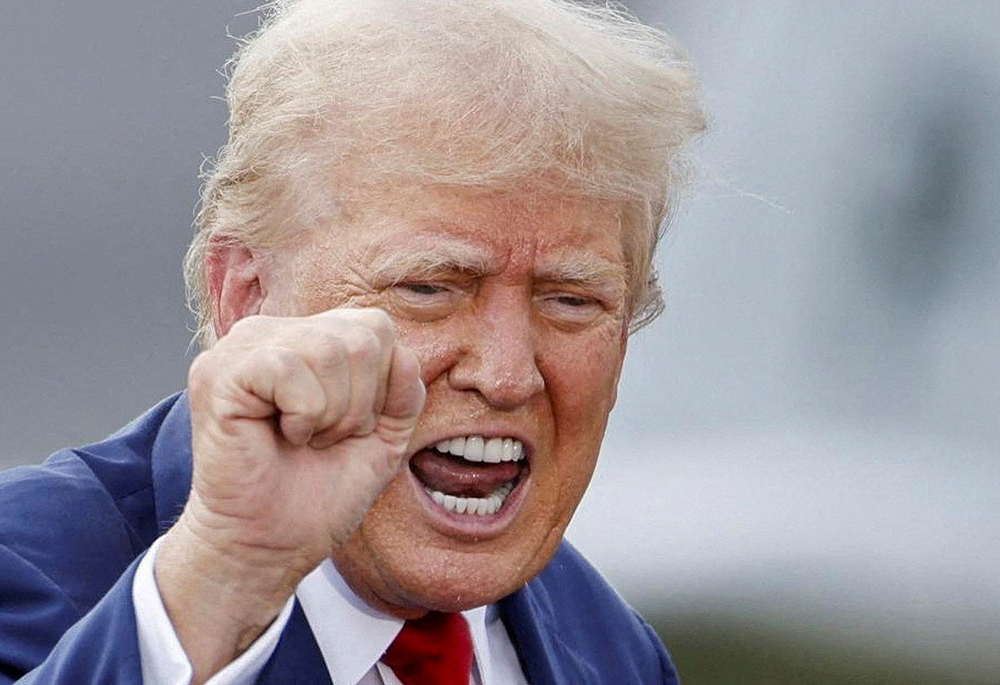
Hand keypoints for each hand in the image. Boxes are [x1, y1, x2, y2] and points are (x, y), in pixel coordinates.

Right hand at [155, 308, 423, 680]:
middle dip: (360, 403)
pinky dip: (304, 415)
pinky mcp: (220, 372)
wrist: (273, 544)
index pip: (377, 326)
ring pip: (328, 349)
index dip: (382, 387)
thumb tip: (403, 355)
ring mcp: (241, 347)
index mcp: (307, 336)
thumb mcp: (385, 434)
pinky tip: (283, 436)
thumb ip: (404, 390)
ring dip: (332, 413)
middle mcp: (272, 331)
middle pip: (361, 336)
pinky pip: (289, 368)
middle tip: (325, 438)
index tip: (350, 429)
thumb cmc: (321, 490)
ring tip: (306, 438)